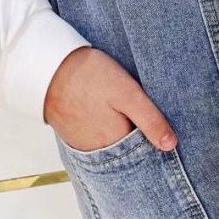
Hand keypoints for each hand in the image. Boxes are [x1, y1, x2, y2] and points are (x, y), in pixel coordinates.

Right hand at [43, 45, 177, 152]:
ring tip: (132, 115)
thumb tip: (170, 145)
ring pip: (114, 145)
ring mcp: (84, 144)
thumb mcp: (127, 93)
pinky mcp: (75, 134)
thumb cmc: (90, 76)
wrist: (47, 67)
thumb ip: (150, 120)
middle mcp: (98, 151)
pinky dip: (109, 131)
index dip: (158, 139)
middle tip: (149, 117)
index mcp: (114, 143)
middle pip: (129, 151)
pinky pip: (99, 139)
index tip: (168, 129)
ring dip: (126, 134)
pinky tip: (113, 116)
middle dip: (143, 139)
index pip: (144, 152)